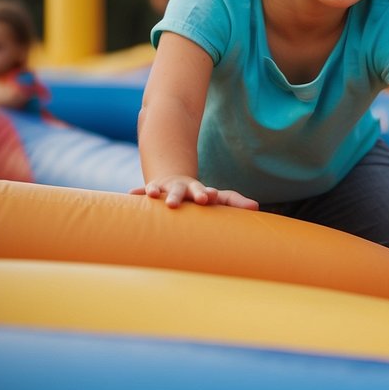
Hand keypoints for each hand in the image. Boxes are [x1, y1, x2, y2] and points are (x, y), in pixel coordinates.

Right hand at [130, 175, 258, 210]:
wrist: (180, 182)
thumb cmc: (203, 195)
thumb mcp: (221, 198)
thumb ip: (236, 202)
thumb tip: (256, 207)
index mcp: (200, 191)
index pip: (204, 192)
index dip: (205, 194)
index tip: (208, 197)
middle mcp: (184, 188)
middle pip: (183, 190)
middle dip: (180, 195)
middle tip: (176, 203)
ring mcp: (168, 188)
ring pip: (163, 190)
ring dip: (159, 192)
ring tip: (154, 196)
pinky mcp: (155, 190)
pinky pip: (146, 190)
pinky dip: (141, 192)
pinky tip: (131, 195)